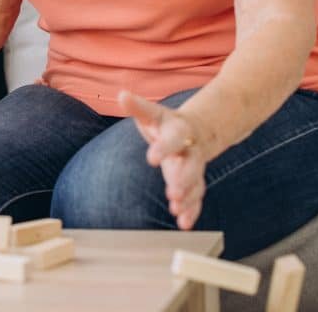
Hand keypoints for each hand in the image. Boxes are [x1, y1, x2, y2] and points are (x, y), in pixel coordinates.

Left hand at [118, 90, 208, 230]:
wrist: (196, 131)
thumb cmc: (166, 123)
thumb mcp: (152, 113)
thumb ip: (137, 106)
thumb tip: (121, 94)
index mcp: (180, 130)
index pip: (174, 138)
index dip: (163, 148)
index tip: (151, 159)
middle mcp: (191, 150)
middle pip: (191, 165)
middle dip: (183, 180)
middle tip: (172, 194)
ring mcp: (194, 168)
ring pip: (196, 183)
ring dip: (188, 198)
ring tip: (176, 211)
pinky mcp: (194, 182)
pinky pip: (196, 197)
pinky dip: (192, 210)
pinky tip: (184, 224)